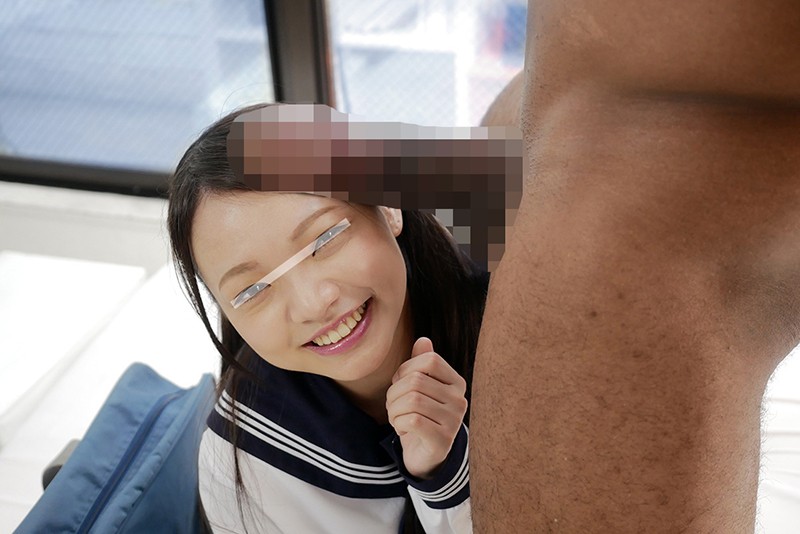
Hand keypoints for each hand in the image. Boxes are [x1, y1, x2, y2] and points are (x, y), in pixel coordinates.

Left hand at [386, 337, 468, 478]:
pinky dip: (399, 424)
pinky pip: (412, 421)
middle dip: (394, 393)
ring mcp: (454, 421)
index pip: (429, 360)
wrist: (425, 455)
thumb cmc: (421, 415)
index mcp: (456, 382)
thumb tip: (423, 340)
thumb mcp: (419, 388)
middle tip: (394, 406)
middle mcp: (460, 400)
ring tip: (397, 418)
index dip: (405, 369)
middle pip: (416, 381)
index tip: (400, 384)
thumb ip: (421, 364)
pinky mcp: (443, 440)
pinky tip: (403, 430)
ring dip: (394, 410)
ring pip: (412, 401)